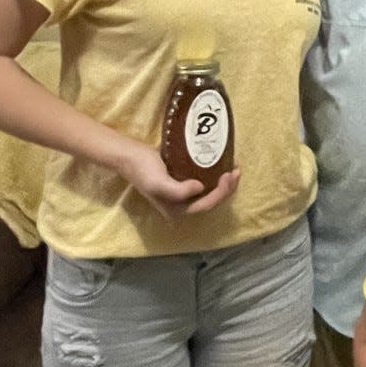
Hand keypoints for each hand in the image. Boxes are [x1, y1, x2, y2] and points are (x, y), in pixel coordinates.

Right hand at [119, 142, 239, 218]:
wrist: (130, 156)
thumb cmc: (143, 170)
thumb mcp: (159, 183)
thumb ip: (178, 191)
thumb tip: (200, 188)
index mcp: (177, 210)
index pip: (206, 205)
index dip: (221, 193)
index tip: (228, 175)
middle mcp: (181, 205)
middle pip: (210, 200)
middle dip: (226, 188)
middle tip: (235, 171)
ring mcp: (182, 193)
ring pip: (208, 192)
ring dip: (223, 183)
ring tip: (233, 169)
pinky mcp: (182, 181)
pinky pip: (203, 181)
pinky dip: (214, 175)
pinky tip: (220, 165)